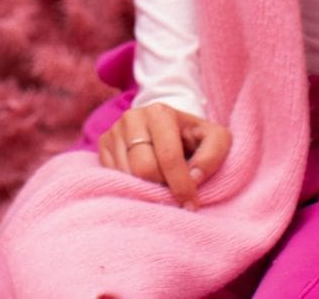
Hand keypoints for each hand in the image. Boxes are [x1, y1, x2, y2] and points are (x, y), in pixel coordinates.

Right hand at [97, 102, 230, 209]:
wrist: (168, 127)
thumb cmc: (194, 138)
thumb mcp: (216, 139)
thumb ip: (213, 156)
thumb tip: (193, 177)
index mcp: (160, 113)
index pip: (168, 156)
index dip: (181, 185)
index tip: (191, 205)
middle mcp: (132, 117)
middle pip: (143, 168)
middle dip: (162, 186)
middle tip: (173, 192)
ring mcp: (114, 130)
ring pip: (126, 175)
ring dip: (146, 188)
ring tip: (160, 185)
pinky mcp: (103, 144)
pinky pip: (112, 176)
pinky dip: (130, 185)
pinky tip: (143, 181)